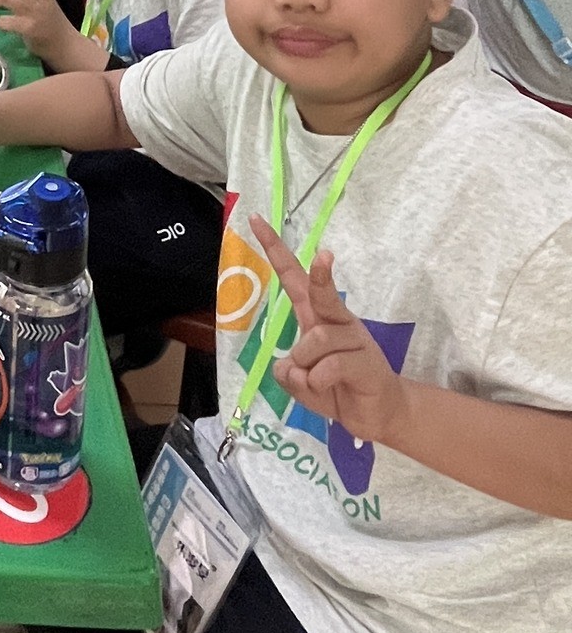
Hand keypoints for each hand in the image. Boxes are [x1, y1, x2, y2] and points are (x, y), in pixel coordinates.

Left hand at [254, 217, 406, 445]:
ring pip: (316, 340)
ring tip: (316, 381)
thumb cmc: (335, 388)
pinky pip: (328, 368)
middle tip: (325, 255)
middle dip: (321, 275)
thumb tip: (290, 367)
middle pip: (322, 293)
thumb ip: (287, 372)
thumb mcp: (299, 382)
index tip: (256, 220)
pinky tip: (326, 388)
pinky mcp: (365, 361)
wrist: (377, 413)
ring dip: (305, 367)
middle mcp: (335, 320)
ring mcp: (353, 339)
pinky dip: (317, 383)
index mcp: (316, 316)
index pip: (294, 278)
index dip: (275, 250)